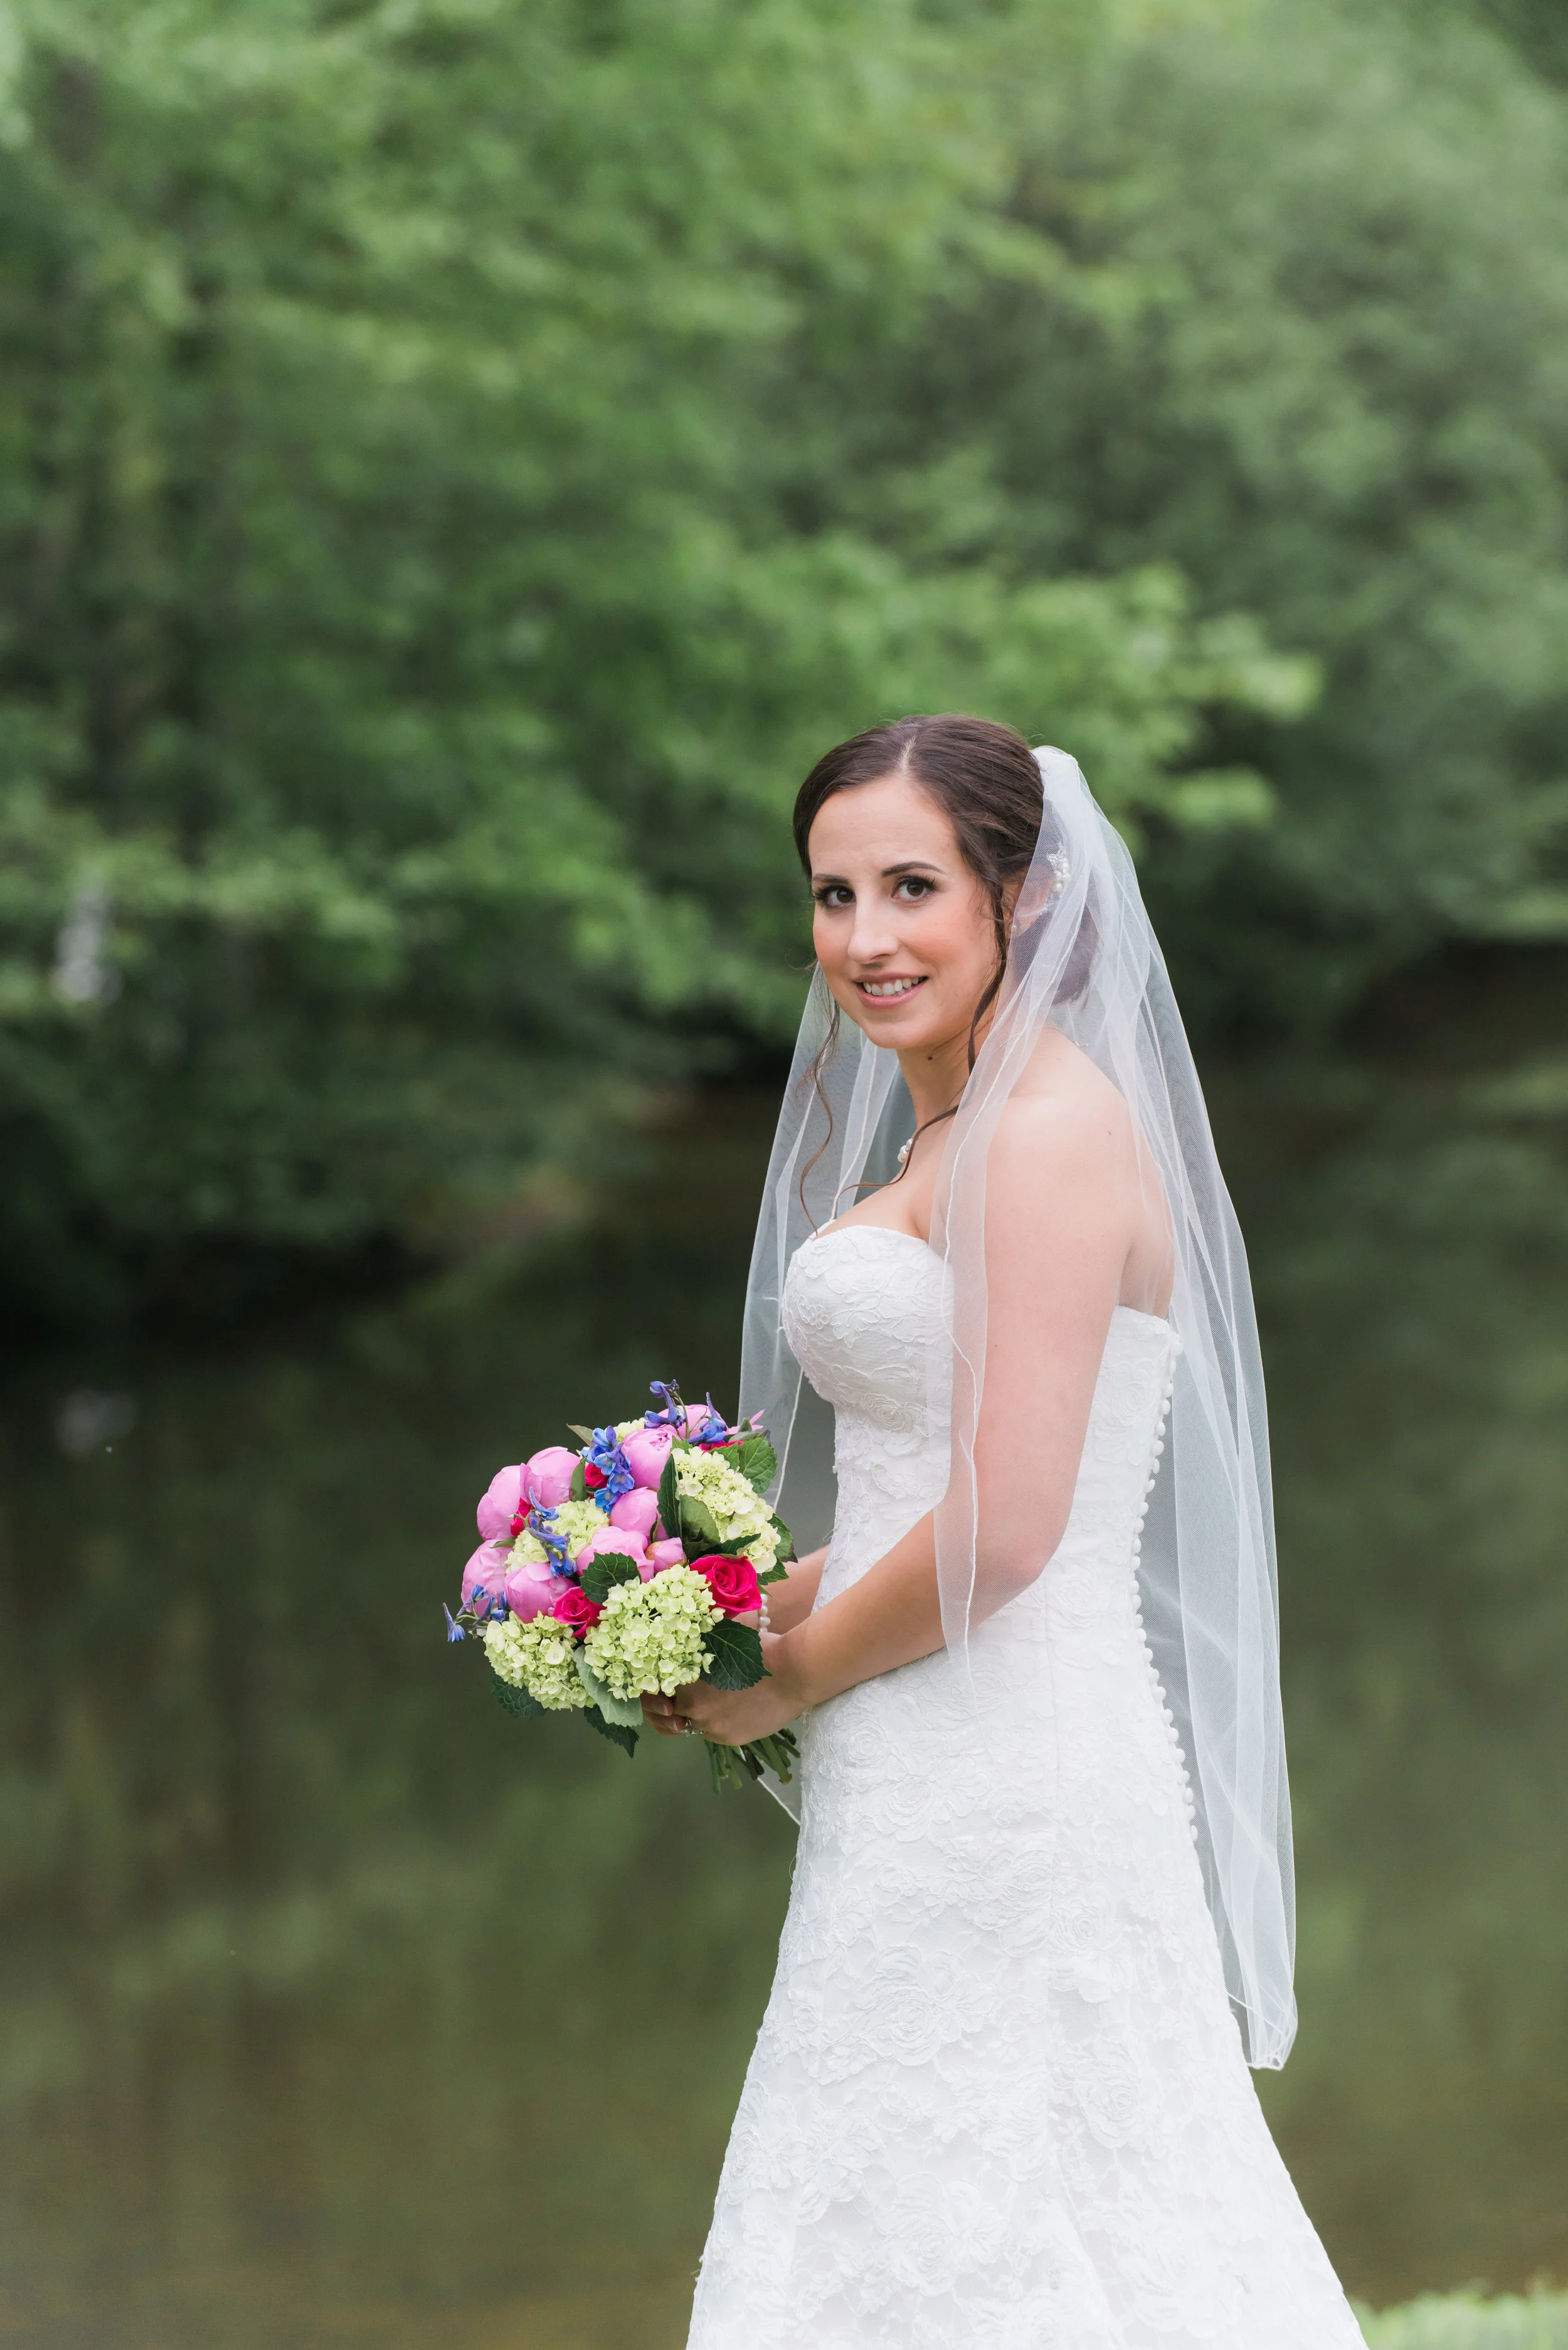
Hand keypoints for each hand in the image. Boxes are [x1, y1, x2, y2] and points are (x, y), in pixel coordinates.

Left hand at [640, 1631, 805, 1744]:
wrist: (793, 1672)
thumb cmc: (759, 1647)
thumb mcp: (722, 1638)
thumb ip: (698, 1643)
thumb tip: (682, 1632)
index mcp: (686, 1682)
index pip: (655, 1693)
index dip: (655, 1690)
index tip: (661, 1685)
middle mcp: (693, 1709)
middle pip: (669, 1713)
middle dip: (671, 1706)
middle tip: (680, 1697)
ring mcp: (711, 1727)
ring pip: (691, 1725)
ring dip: (695, 1715)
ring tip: (709, 1702)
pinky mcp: (729, 1739)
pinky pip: (712, 1733)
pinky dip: (716, 1723)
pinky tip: (730, 1709)